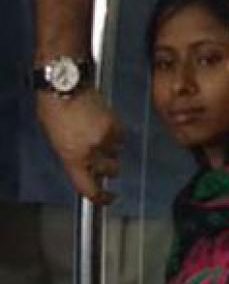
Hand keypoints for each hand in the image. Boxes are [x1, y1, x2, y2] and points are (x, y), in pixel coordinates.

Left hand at [35, 87, 121, 203]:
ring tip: (99, 133)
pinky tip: (104, 123)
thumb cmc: (53, 110)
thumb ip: (73, 156)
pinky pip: (121, 136)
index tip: (108, 198)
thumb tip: (85, 164)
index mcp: (72, 158)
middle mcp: (92, 151)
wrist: (65, 85)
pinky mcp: (117, 124)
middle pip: (111, 170)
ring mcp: (107, 138)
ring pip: (117, 152)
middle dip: (108, 166)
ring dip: (111, 148)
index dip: (102, 198)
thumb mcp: (56, 140)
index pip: (90, 188)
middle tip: (102, 158)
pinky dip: (116, 133)